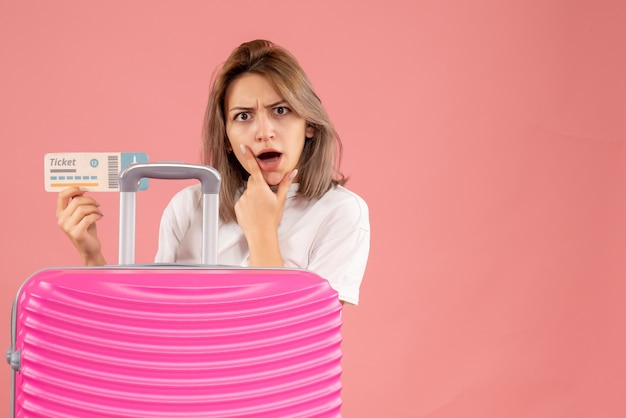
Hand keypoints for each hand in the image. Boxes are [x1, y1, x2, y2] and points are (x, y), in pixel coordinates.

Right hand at [56, 187, 105, 265]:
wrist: (89, 248)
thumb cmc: (86, 229)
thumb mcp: (81, 214)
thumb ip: (78, 203)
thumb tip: (82, 189)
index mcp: (60, 213)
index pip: (61, 196)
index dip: (73, 189)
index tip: (84, 188)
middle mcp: (62, 220)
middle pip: (76, 201)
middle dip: (90, 200)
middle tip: (97, 203)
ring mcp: (68, 227)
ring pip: (83, 209)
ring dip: (95, 208)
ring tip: (99, 211)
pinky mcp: (77, 233)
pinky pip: (89, 218)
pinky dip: (97, 215)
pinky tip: (100, 217)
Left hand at [234, 145, 296, 265]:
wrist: (261, 235)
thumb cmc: (272, 218)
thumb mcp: (280, 200)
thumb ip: (285, 184)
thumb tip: (293, 172)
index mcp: (261, 188)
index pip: (254, 168)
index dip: (248, 156)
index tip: (243, 147)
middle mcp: (250, 191)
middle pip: (253, 180)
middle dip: (259, 184)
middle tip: (266, 196)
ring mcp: (242, 199)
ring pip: (248, 191)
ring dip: (254, 195)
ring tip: (261, 208)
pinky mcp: (237, 206)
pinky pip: (243, 200)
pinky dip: (248, 203)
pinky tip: (254, 212)